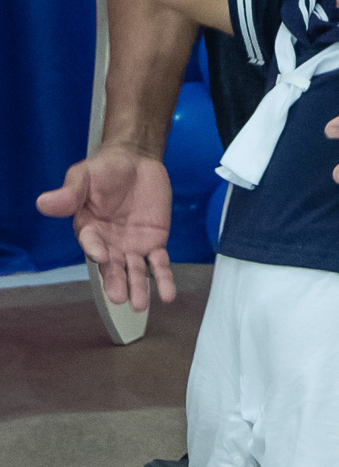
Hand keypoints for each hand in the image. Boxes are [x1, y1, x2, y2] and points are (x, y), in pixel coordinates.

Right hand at [36, 146, 174, 309]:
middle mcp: (109, 244)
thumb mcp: (85, 176)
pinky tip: (168, 295)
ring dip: (138, 287)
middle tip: (118, 297)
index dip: (95, 249)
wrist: (137, 162)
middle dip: (115, 282)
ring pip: (135, 271)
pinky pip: (159, 264)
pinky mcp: (154, 243)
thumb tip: (43, 203)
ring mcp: (132, 247)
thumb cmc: (106, 170)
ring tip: (140, 305)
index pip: (91, 243)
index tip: (101, 255)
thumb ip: (70, 192)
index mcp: (89, 230)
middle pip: (112, 266)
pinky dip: (164, 279)